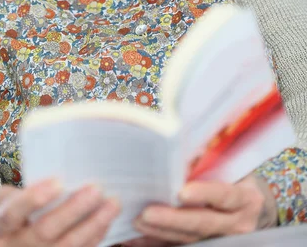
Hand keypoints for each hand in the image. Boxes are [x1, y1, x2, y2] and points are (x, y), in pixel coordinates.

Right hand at [0, 178, 119, 246]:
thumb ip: (18, 196)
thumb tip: (55, 184)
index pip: (11, 214)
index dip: (34, 199)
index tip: (58, 181)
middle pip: (44, 232)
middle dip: (73, 211)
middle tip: (96, 189)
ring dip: (92, 227)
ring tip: (111, 204)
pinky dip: (92, 240)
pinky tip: (104, 224)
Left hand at [130, 174, 277, 244]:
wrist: (256, 208)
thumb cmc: (240, 179)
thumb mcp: (235, 170)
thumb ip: (211, 165)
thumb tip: (180, 157)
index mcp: (245, 199)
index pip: (224, 196)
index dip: (204, 194)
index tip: (182, 192)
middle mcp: (237, 223)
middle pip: (203, 223)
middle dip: (173, 219)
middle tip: (147, 213)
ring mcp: (224, 238)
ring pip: (191, 238)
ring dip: (161, 231)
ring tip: (138, 222)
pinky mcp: (209, 245)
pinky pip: (182, 246)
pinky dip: (159, 242)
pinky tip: (139, 239)